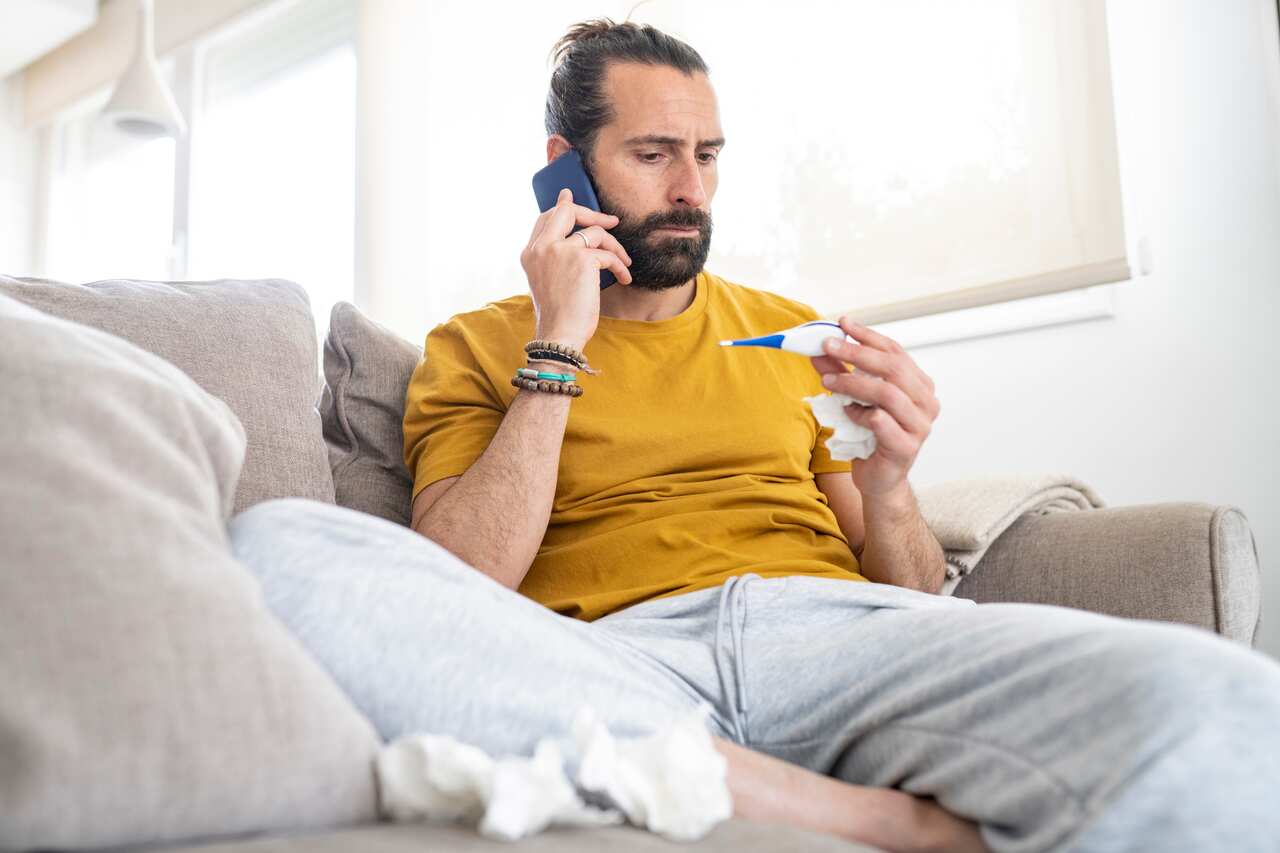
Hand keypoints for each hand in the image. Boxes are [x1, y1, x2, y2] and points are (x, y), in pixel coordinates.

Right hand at [520, 187, 632, 348]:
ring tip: (624, 263)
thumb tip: (574, 235)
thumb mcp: (549, 280)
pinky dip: (620, 265)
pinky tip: (624, 278)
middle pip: (567, 211)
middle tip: (611, 221)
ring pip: (595, 232)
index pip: (546, 218)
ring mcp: (560, 251)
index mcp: (530, 253)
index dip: (562, 206)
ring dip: (615, 247)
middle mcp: (541, 248)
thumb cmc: (559, 314)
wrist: (559, 335)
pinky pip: (608, 253)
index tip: (571, 198)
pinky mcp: (582, 259)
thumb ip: (555, 256)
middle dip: (591, 212)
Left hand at [809, 316, 939, 497]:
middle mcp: (927, 402)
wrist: (880, 480)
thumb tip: (819, 348)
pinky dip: (860, 413)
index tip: (843, 323)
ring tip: (828, 380)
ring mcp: (920, 426)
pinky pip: (881, 422)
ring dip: (853, 382)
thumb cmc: (870, 437)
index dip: (869, 336)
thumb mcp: (854, 399)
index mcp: (919, 385)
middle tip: (828, 345)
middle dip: (857, 353)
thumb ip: (841, 373)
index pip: (895, 352)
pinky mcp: (906, 448)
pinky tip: (847, 413)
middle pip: (893, 368)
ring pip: (887, 393)